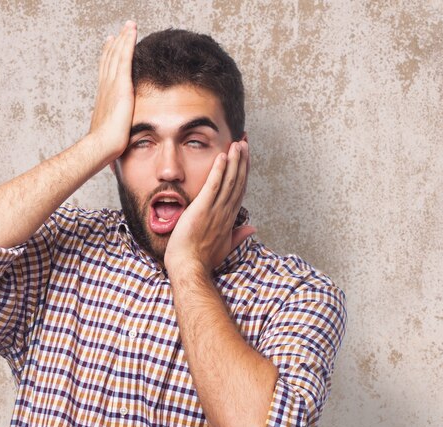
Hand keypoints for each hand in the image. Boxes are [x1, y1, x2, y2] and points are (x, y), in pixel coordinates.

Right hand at [89, 21, 136, 161]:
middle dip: (115, 44)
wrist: (101, 146)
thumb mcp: (111, 132)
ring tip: (129, 26)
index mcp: (104, 97)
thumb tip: (117, 136)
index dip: (108, 58)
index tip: (110, 45)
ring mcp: (112, 85)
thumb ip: (115, 128)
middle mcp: (105, 87)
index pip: (106, 73)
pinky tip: (131, 32)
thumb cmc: (105, 146)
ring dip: (123, 38)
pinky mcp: (121, 85)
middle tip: (120, 31)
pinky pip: (124, 58)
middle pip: (110, 60)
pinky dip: (127, 42)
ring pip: (117, 55)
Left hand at [164, 141, 255, 274]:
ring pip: (229, 181)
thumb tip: (253, 228)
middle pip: (238, 182)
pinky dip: (219, 171)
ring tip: (238, 143)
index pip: (239, 191)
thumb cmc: (203, 261)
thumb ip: (239, 235)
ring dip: (234, 161)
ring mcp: (215, 211)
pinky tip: (222, 156)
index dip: (244, 173)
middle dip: (242, 161)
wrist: (189, 268)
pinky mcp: (202, 209)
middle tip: (245, 142)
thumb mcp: (225, 248)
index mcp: (229, 220)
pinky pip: (213, 186)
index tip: (246, 158)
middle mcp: (225, 212)